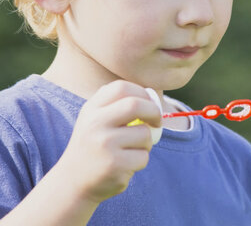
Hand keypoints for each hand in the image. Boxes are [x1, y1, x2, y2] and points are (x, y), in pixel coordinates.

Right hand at [55, 80, 162, 203]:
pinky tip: (125, 166)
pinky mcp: (114, 164)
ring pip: (145, 134)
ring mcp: (104, 144)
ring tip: (131, 150)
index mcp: (91, 109)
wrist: (73, 183)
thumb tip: (151, 96)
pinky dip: (141, 161)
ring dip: (147, 143)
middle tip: (157, 122)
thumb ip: (118, 105)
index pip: (121, 87)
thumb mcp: (96, 120)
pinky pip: (143, 156)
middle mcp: (95, 124)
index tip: (149, 104)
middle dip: (154, 112)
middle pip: (135, 105)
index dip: (142, 93)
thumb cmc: (94, 146)